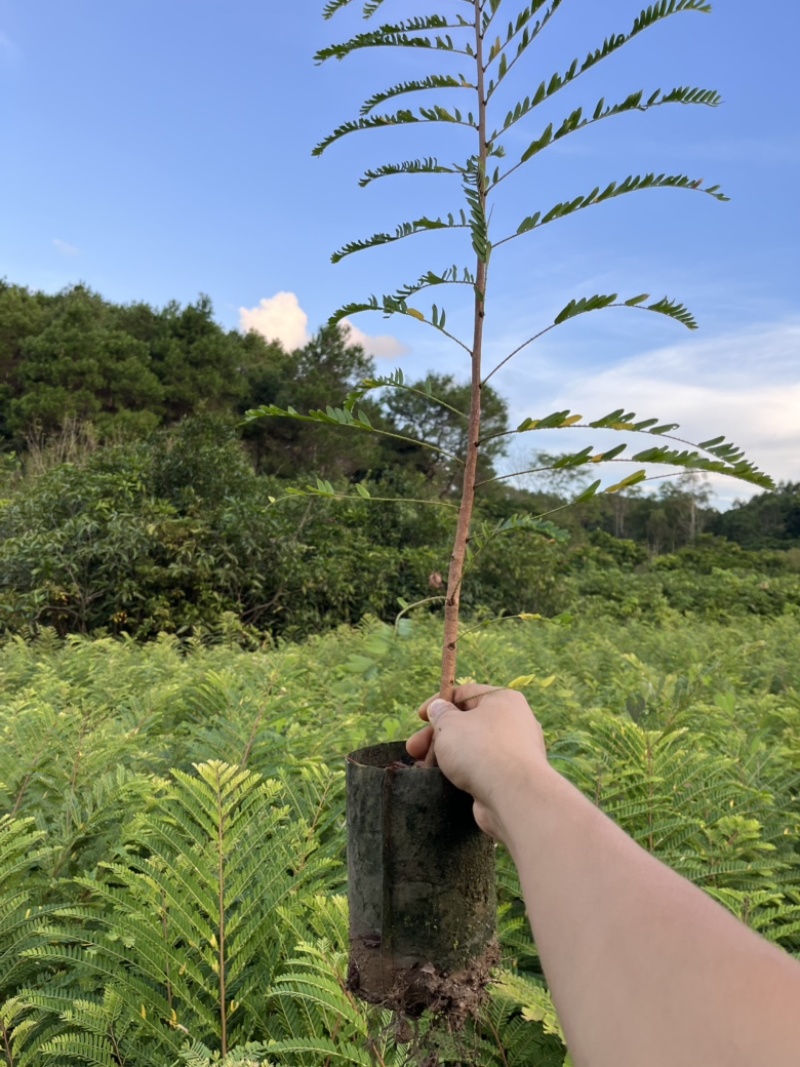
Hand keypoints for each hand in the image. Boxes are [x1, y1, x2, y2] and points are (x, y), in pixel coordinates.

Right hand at [406, 684, 548, 840]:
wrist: (513, 795)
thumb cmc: (479, 748)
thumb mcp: (449, 724)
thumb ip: (440, 713)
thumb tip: (439, 708)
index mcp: (503, 700)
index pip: (466, 694)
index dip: (439, 702)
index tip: (420, 716)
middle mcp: (513, 723)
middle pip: (467, 723)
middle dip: (435, 735)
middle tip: (412, 749)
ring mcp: (514, 752)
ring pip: (472, 748)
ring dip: (444, 755)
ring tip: (421, 766)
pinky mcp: (510, 778)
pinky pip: (481, 769)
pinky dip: (460, 773)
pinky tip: (439, 781)